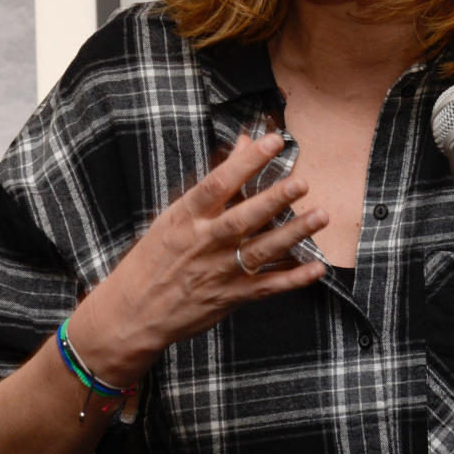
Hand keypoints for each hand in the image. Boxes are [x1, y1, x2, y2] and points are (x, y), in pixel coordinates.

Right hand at [74, 131, 327, 382]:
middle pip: (243, 217)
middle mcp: (204, 242)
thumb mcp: (175, 216)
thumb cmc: (154, 257)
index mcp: (187, 217)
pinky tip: (317, 268)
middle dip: (274, 199)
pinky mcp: (231, 297)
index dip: (247, 161)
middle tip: (301, 183)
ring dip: (293, 234)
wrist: (134, 312)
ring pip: (261, 250)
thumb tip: (245, 144)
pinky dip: (293, 279)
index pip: (218, 183)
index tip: (273, 142)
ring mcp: (219, 271)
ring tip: (319, 216)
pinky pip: (267, 287)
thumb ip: (216, 182)